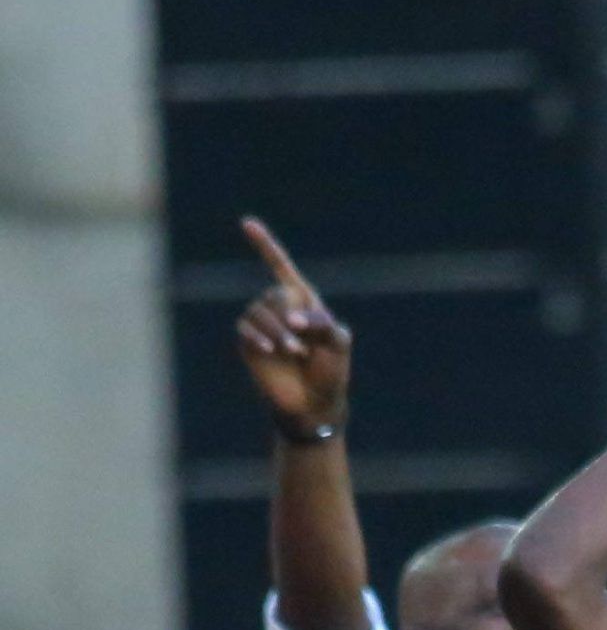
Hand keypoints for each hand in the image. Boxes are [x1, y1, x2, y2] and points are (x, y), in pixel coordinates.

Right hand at [237, 217, 351, 436]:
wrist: (314, 405)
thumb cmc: (331, 374)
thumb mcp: (338, 343)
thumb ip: (323, 322)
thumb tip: (293, 319)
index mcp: (303, 300)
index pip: (280, 266)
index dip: (265, 245)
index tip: (246, 224)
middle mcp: (280, 308)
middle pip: (275, 294)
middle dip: (289, 318)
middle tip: (302, 347)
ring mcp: (264, 325)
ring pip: (259, 311)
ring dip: (277, 331)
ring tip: (293, 353)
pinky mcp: (250, 343)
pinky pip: (246, 328)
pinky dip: (259, 337)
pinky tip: (271, 351)